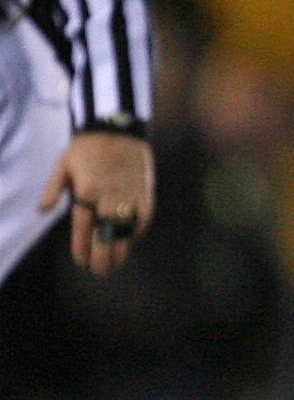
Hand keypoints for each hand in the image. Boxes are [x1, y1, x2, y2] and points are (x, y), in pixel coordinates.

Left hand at [41, 130, 154, 276]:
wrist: (119, 128)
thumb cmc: (87, 148)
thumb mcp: (63, 165)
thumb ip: (52, 189)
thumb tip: (42, 210)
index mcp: (87, 191)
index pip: (83, 228)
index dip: (82, 248)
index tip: (82, 261)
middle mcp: (110, 197)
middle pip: (107, 236)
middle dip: (103, 257)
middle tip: (100, 271)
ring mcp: (130, 196)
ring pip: (127, 232)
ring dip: (122, 250)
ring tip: (115, 262)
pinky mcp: (146, 193)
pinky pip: (142, 220)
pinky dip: (136, 233)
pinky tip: (130, 240)